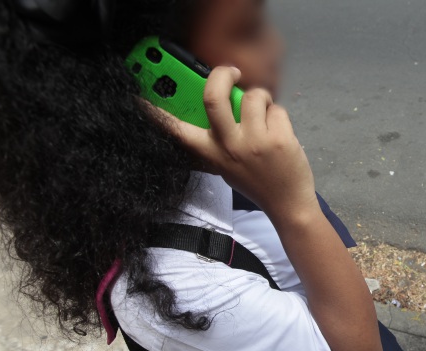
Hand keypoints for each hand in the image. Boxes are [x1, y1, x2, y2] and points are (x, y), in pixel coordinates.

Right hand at [155, 67, 318, 221]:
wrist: (287, 204)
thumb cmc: (257, 181)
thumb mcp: (226, 165)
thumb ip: (219, 140)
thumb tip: (221, 103)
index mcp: (212, 153)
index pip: (178, 131)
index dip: (157, 115)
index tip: (138, 101)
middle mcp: (229, 145)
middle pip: (214, 96)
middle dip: (222, 74)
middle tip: (231, 71)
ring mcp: (254, 141)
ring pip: (254, 96)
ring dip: (262, 99)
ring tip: (265, 115)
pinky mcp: (279, 138)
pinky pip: (277, 108)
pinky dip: (279, 115)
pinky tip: (279, 132)